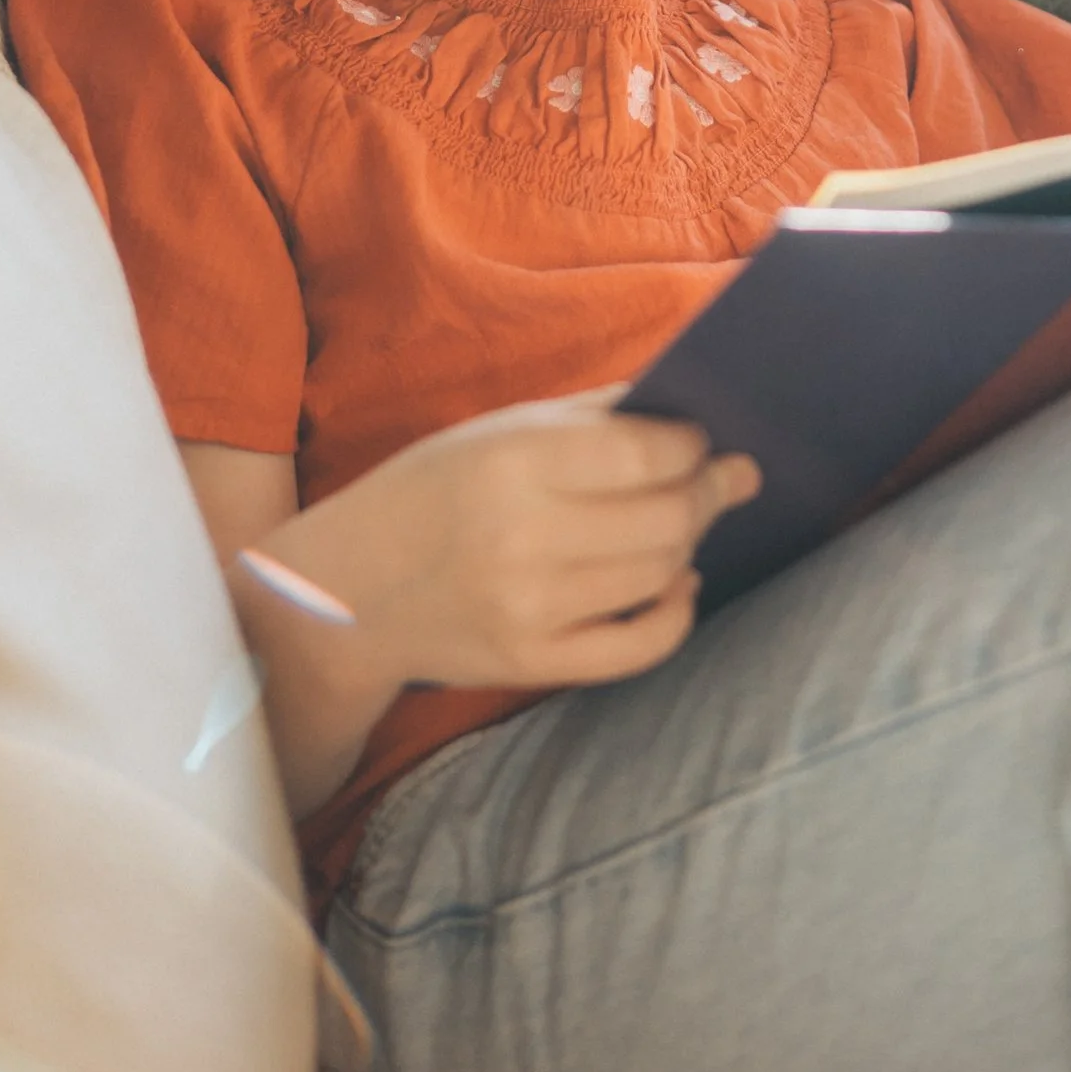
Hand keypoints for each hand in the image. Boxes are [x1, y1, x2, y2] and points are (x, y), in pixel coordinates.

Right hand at [213, 401, 759, 813]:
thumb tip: (687, 408)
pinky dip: (677, 612)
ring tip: (687, 518)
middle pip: (665, 516)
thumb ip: (589, 417)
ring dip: (690, 541)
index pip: (643, 453)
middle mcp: (521, 538)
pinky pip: (640, 646)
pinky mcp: (533, 663)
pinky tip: (678, 582)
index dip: (690, 445)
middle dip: (709, 490)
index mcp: (509, 462)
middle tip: (724, 477)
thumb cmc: (429, 492)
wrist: (346, 593)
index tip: (700, 440)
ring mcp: (529, 609)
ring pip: (660, 574)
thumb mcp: (492, 432)